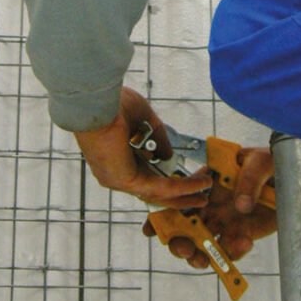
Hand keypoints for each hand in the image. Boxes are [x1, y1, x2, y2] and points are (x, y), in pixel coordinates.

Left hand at [73, 87, 212, 207]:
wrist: (95, 104)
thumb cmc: (109, 105)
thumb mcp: (142, 119)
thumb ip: (157, 137)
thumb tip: (168, 154)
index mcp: (114, 159)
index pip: (142, 176)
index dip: (164, 177)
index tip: (184, 175)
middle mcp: (114, 174)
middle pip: (152, 192)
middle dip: (178, 195)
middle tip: (198, 196)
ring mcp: (119, 180)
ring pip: (159, 193)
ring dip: (185, 193)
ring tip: (204, 190)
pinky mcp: (128, 180)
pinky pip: (162, 187)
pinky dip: (183, 187)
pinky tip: (199, 183)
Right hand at [144, 147, 276, 267]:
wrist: (294, 178)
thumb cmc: (272, 162)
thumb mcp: (260, 161)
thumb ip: (249, 178)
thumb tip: (240, 206)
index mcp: (207, 184)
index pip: (178, 199)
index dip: (161, 215)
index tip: (151, 230)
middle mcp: (211, 206)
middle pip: (185, 229)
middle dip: (178, 242)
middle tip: (185, 248)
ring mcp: (226, 223)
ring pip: (203, 245)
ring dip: (199, 256)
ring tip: (206, 260)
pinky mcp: (243, 236)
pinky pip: (231, 251)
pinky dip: (233, 253)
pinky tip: (244, 243)